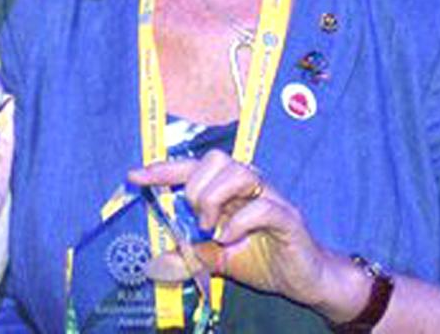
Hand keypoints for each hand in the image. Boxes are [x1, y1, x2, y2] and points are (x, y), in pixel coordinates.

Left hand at [127, 149, 336, 308]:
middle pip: (217, 159)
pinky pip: (263, 206)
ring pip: (239, 172)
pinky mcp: (288, 217)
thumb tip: (159, 259)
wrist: (304, 280)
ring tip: (211, 229)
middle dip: (196, 187)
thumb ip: (193, 253)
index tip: (135, 176)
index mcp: (230, 189)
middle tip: (197, 221)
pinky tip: (229, 238)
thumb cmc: (263, 260)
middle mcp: (250, 185)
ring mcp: (271, 197)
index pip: (194, 168)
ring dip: (215, 200)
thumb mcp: (219, 258)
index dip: (164, 170)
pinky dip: (239, 221)